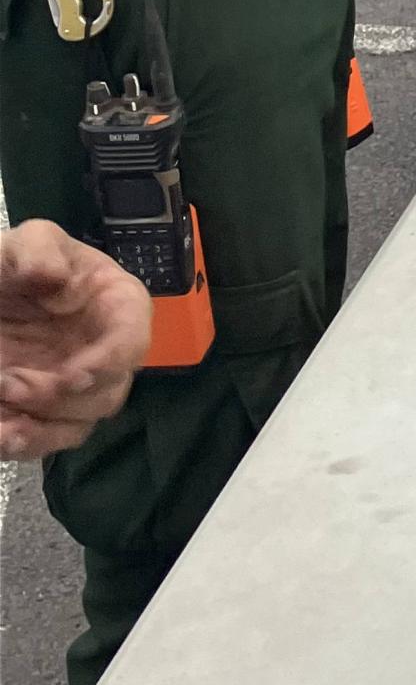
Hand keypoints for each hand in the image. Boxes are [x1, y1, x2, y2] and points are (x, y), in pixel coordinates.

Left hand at [0, 222, 151, 457]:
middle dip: (59, 397)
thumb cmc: (19, 266)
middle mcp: (106, 351)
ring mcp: (78, 386)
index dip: (111, 361)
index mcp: (117, 305)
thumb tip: (54, 278)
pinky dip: (27, 444)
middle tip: (9, 382)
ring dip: (42, 427)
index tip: (72, 376)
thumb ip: (40, 249)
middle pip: (109, 392)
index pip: (134, 338)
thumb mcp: (28, 241)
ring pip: (81, 424)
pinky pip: (50, 441)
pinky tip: (3, 435)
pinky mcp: (49, 412)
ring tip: (0, 409)